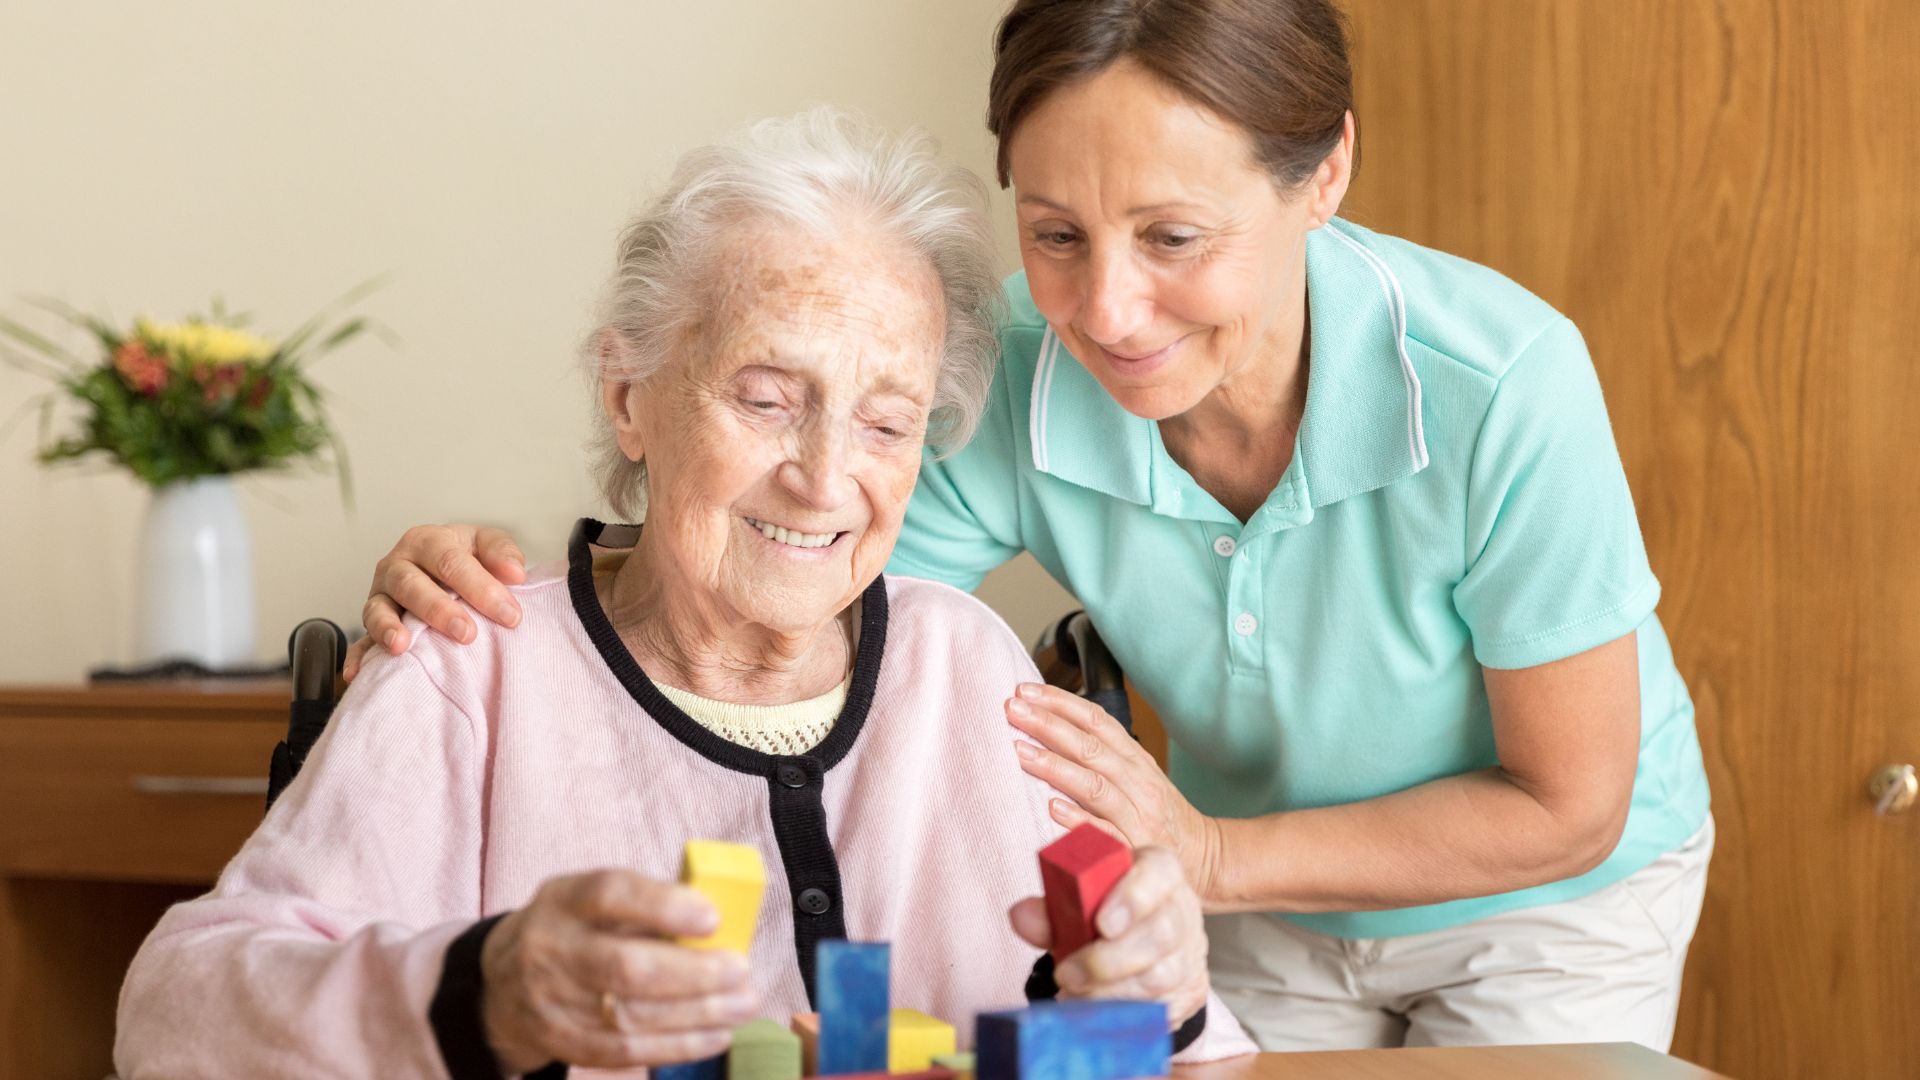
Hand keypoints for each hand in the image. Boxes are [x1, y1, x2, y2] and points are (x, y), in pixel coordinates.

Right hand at [343, 524, 526, 681]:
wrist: (443, 568)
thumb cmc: (467, 558)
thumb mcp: (486, 544)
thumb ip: (502, 553)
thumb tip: (515, 573)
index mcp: (427, 541)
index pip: (451, 561)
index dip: (480, 587)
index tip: (510, 615)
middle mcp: (398, 566)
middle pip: (411, 584)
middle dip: (439, 610)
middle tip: (467, 634)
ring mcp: (380, 595)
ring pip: (378, 609)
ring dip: (388, 628)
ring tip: (401, 646)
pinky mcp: (373, 624)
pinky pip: (360, 642)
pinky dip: (358, 657)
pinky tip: (358, 674)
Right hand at [480, 870, 758, 1073]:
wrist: (503, 982)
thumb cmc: (574, 928)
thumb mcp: (592, 899)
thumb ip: (646, 904)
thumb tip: (718, 919)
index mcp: (564, 900)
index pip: (609, 895)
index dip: (662, 905)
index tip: (712, 916)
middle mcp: (552, 949)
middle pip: (624, 967)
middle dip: (692, 972)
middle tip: (740, 970)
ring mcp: (554, 1002)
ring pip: (631, 1015)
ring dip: (698, 1014)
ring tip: (744, 1004)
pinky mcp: (564, 1042)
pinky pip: (625, 1051)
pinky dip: (677, 1046)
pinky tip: (716, 1035)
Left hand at [1007, 683, 1222, 903]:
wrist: (1204, 856)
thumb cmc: (1158, 813)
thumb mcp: (1137, 774)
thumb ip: (1101, 754)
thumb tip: (1049, 727)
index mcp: (1134, 759)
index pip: (1096, 721)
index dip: (1061, 702)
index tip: (1025, 691)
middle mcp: (1137, 782)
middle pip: (1090, 747)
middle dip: (1049, 725)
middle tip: (1012, 710)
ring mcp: (1137, 816)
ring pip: (1094, 785)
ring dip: (1055, 767)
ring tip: (1020, 752)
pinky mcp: (1134, 849)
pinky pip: (1105, 834)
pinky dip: (1079, 819)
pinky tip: (1052, 808)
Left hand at [1009, 847, 1209, 1027]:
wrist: (1142, 950)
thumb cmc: (1104, 916)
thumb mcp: (1079, 904)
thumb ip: (1051, 908)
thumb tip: (1021, 916)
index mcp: (1156, 873)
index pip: (1160, 872)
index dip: (1134, 896)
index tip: (1102, 924)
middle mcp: (1180, 912)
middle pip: (1159, 933)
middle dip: (1107, 960)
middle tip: (1066, 975)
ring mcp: (1187, 956)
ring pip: (1159, 977)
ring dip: (1108, 992)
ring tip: (1070, 995)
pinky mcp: (1186, 994)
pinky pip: (1159, 1009)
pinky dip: (1120, 1014)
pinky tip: (1093, 1013)